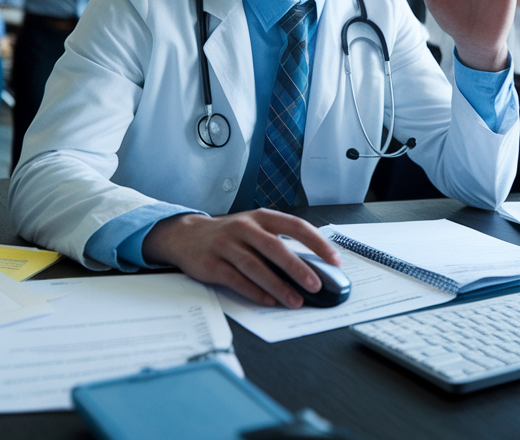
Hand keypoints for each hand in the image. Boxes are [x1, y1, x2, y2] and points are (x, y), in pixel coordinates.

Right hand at [143, 210, 341, 308]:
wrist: (185, 236)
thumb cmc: (229, 235)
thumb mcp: (254, 230)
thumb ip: (278, 244)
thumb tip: (311, 269)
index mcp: (261, 218)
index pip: (295, 226)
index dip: (317, 243)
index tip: (334, 260)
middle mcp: (244, 228)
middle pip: (275, 248)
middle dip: (298, 268)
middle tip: (315, 285)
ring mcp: (226, 245)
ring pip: (256, 266)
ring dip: (278, 286)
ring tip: (295, 301)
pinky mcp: (211, 263)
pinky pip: (236, 279)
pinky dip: (254, 291)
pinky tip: (268, 300)